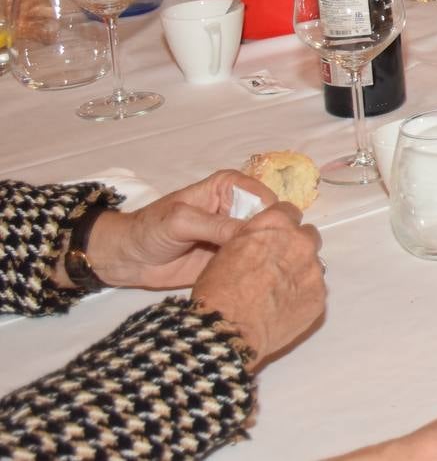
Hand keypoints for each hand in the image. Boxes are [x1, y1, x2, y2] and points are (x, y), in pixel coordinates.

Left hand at [82, 170, 275, 290]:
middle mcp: (238, 209)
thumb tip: (255, 234)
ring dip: (266, 258)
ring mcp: (236, 235)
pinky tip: (258, 282)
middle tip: (273, 261)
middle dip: (273, 240)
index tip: (269, 240)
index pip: (265, 198)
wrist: (127, 259)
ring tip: (267, 274)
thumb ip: (216, 225)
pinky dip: (255, 271)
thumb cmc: (150, 229)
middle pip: (270, 222)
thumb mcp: (181, 221)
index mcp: (230, 188)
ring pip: (264, 244)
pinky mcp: (231, 258)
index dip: (271, 218)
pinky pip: (251, 263)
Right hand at [189, 203, 325, 363]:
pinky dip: (303, 296)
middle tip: (277, 266)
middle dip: (295, 247)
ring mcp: (314, 269)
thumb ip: (254, 240)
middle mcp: (300, 241)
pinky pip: (315, 290)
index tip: (272, 238)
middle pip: (306, 236)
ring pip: (313, 264)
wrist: (228, 330)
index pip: (289, 212)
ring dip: (300, 272)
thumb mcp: (227, 251)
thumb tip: (263, 245)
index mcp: (275, 224)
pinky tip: (284, 309)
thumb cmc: (218, 289)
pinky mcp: (320, 295)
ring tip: (279, 291)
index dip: (280, 226)